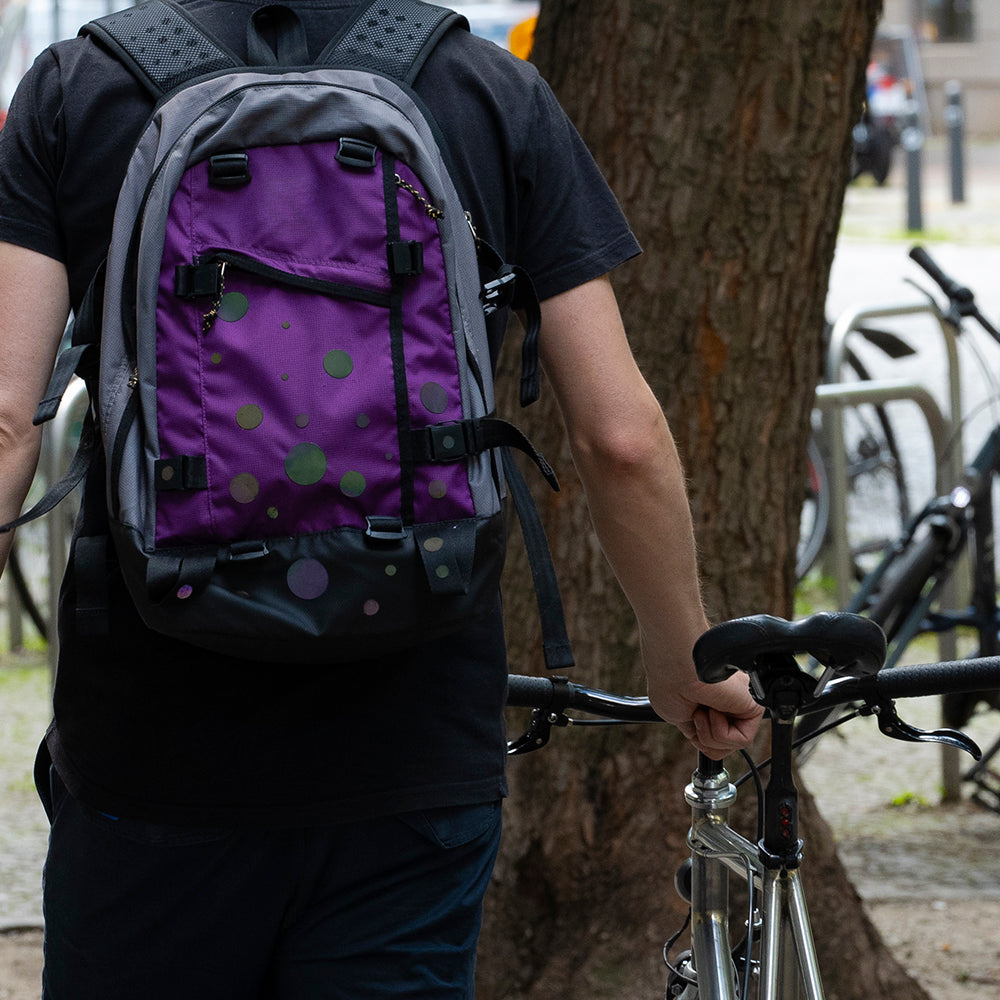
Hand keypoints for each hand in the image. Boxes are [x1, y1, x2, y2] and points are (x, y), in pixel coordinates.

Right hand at [647, 670, 762, 759]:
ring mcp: (740, 706)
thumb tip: (708, 740)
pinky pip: (742, 740)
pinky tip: (713, 711)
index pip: (712, 738)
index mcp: (711, 703)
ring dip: (709, 735)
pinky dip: (720, 733)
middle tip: (695, 714)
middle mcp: (728, 703)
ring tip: (702, 710)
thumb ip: (698, 729)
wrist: (677, 671)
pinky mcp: (753, 708)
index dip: (697, 737)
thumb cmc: (670, 684)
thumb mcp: (678, 716)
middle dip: (704, 738)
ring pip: (730, 745)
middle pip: (722, 746)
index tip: (688, 717)